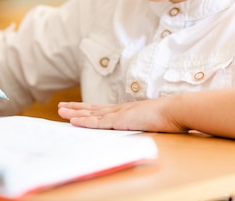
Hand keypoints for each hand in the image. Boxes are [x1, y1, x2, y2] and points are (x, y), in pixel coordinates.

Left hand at [57, 97, 185, 132]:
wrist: (175, 111)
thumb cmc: (168, 117)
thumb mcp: (151, 121)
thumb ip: (143, 124)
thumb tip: (143, 128)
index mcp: (126, 111)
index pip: (102, 110)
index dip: (88, 109)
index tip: (77, 107)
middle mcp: (120, 110)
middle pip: (92, 109)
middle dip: (76, 108)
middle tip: (61, 106)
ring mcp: (119, 114)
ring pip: (91, 114)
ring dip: (75, 113)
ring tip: (60, 110)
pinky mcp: (120, 120)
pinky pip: (97, 122)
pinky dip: (84, 121)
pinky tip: (73, 121)